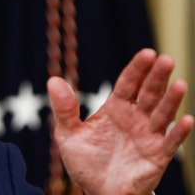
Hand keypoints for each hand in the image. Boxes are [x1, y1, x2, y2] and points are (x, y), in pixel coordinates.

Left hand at [48, 48, 193, 194]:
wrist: (97, 191)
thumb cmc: (85, 160)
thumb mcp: (68, 133)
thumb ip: (64, 109)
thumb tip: (53, 80)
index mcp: (115, 108)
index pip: (128, 83)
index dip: (137, 69)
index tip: (147, 53)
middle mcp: (135, 118)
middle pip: (149, 93)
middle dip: (157, 77)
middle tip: (165, 60)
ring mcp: (148, 136)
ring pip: (162, 114)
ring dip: (171, 100)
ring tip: (179, 84)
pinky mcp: (156, 156)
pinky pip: (170, 143)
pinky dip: (178, 132)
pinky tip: (187, 119)